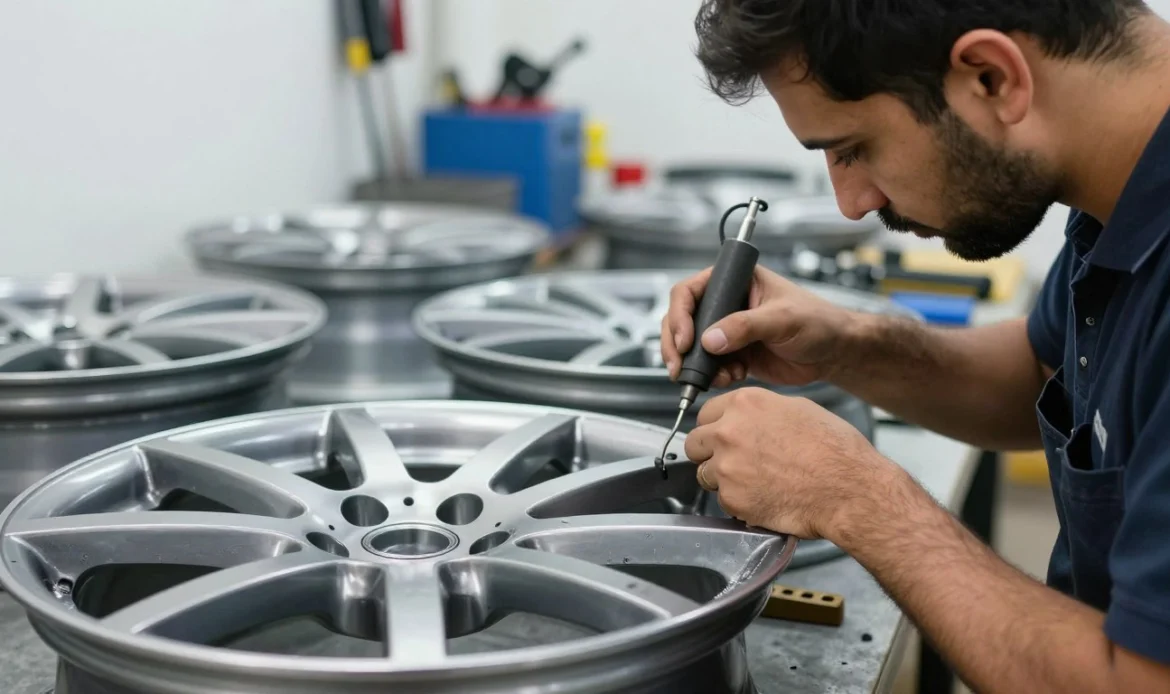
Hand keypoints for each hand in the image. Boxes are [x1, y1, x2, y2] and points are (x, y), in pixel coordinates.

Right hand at [660, 265, 860, 388]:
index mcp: (735, 281)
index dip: (680, 315)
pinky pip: (709, 366)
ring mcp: (727, 330)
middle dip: (677, 344)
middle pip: (683, 319)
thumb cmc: (818, 322)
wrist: (834, 354)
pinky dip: (711, 376)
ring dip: (692, 364)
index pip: (691, 291)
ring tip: (705, 378)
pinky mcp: (733, 354)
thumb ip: (745, 326)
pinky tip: (729, 379)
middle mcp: (726, 303)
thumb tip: (710, 339)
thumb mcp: (782, 319)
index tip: (685, 339)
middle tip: (678, 366)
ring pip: (691, 346)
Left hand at [683, 387, 895, 539]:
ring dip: (722, 479)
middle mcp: (729, 431)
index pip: (706, 413)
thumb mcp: (798, 409)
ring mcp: (726, 467)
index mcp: (745, 404)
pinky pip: (722, 500)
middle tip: (733, 461)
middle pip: (695, 442)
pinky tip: (764, 497)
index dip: (716, 427)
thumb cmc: (834, 451)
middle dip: (709, 452)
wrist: (848, 489)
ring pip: (704, 474)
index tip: (723, 437)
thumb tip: (747, 417)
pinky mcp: (732, 498)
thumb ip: (761, 411)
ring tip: (755, 482)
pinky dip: (738, 502)